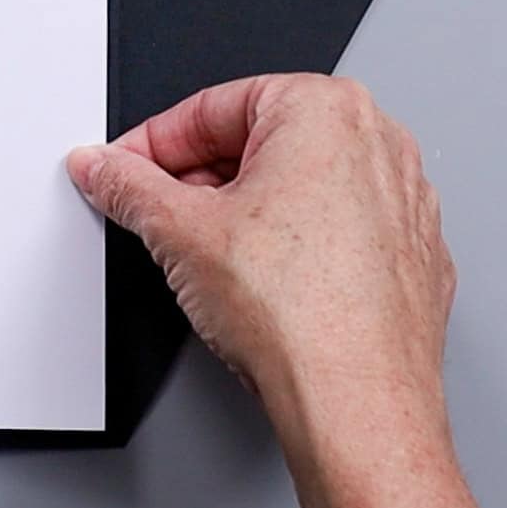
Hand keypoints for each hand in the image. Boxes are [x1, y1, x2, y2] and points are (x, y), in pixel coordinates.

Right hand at [67, 74, 473, 507]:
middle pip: (254, 141)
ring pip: (293, 183)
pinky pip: (329, 224)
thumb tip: (101, 169)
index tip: (122, 169)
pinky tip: (254, 279)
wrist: (355, 400)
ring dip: (238, 211)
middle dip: (196, 178)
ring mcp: (400, 197)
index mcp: (325, 109)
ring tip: (205, 256)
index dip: (151, 144)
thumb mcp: (178, 232)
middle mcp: (376, 141)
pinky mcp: (405, 250)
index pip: (211, 107)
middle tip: (156, 213)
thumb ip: (127, 187)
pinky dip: (286, 241)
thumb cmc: (298, 313)